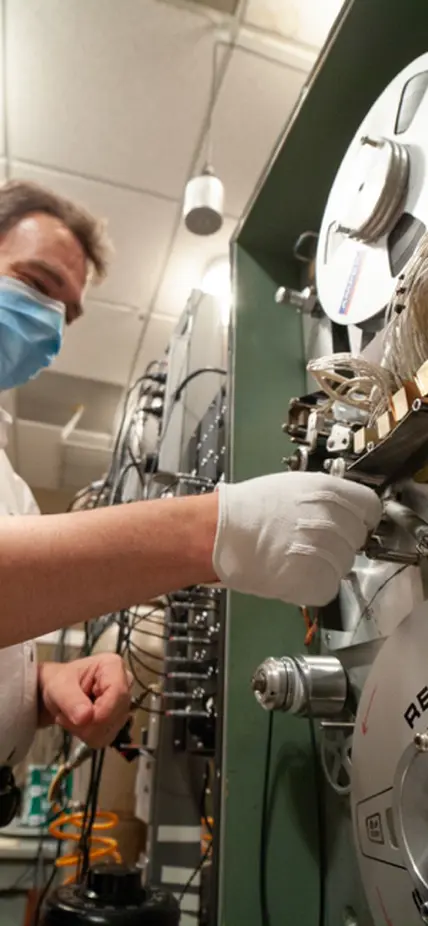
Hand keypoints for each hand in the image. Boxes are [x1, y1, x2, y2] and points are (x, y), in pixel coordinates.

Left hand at [38, 654, 131, 747]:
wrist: (58, 692)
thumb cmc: (60, 682)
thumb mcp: (59, 686)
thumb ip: (70, 700)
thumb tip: (85, 718)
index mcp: (113, 666)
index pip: (119, 693)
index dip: (102, 712)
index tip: (80, 719)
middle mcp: (124, 684)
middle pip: (116, 714)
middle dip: (89, 724)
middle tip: (66, 716)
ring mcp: (122, 704)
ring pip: (111, 730)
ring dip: (86, 731)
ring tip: (72, 717)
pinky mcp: (117, 721)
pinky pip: (106, 738)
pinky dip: (88, 736)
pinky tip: (80, 724)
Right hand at [213, 472, 381, 606]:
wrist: (218, 533)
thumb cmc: (247, 507)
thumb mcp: (293, 486)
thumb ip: (324, 498)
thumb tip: (339, 512)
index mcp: (331, 492)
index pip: (370, 508)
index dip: (359, 518)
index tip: (346, 524)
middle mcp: (335, 521)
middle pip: (356, 539)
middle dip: (337, 542)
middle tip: (307, 543)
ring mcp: (327, 553)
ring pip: (343, 565)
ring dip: (324, 565)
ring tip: (294, 559)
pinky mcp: (315, 583)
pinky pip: (327, 588)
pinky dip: (312, 586)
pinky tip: (292, 576)